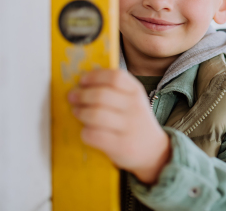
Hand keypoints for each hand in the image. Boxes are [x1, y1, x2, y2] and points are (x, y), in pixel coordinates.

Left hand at [68, 69, 170, 184]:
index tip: (82, 80)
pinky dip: (85, 132)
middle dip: (81, 95)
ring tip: (76, 112)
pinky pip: (94, 135)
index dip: (95, 76)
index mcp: (136, 91)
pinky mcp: (120, 145)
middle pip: (101, 95)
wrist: (153, 150)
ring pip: (95, 115)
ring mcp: (128, 127)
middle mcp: (134, 107)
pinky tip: (86, 130)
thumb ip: (114, 90)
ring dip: (80, 112)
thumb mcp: (133, 100)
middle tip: (72, 97)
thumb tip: (83, 82)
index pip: (115, 77)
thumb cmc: (135, 121)